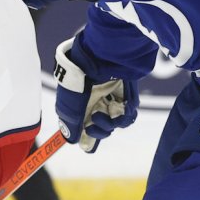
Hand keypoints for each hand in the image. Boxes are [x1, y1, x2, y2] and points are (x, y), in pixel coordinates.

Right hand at [53, 37, 138, 152]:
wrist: (101, 56)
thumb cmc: (80, 78)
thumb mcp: (70, 103)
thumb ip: (71, 123)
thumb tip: (71, 140)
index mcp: (79, 102)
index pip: (83, 125)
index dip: (86, 136)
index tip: (87, 143)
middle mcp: (95, 101)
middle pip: (101, 128)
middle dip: (99, 131)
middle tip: (94, 123)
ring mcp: (111, 98)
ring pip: (116, 124)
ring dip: (111, 123)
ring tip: (106, 112)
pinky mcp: (127, 95)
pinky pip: (129, 114)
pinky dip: (124, 115)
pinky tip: (117, 106)